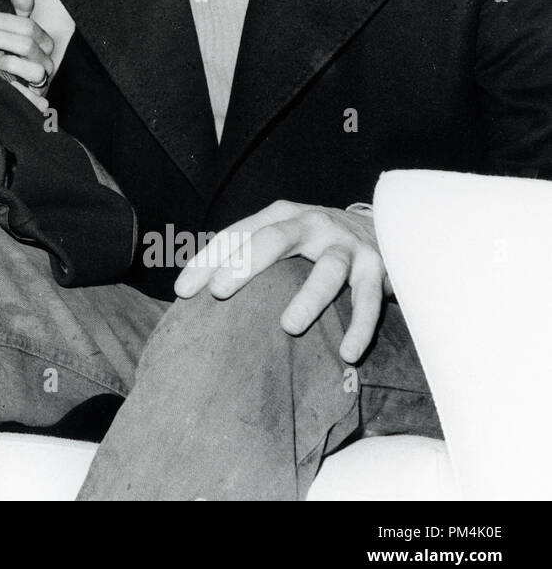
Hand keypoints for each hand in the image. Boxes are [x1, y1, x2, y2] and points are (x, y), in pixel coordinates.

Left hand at [0, 0, 54, 111]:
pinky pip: (36, 100)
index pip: (27, 25)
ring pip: (35, 71)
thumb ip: (20, 10)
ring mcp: (42, 81)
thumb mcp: (13, 30)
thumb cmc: (9, 53)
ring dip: (11, 64)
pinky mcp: (36, 101)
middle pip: (27, 45)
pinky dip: (23, 94)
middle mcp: (45, 60)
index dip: (4, 21)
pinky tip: (8, 86)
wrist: (9, 87)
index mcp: (42, 41)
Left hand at [174, 200, 390, 363]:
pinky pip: (369, 300)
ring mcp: (346, 245)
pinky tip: (347, 352)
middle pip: (274, 239)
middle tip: (219, 291)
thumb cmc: (316, 240)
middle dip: (245, 264)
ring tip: (288, 326)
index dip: (207, 260)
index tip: (183, 291)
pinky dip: (360, 326)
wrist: (385, 224)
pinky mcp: (378, 267)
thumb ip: (246, 252)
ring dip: (308, 297)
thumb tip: (194, 291)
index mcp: (280, 216)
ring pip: (327, 270)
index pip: (236, 235)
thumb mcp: (282, 234)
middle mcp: (311, 224)